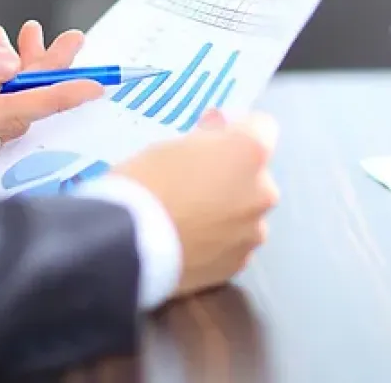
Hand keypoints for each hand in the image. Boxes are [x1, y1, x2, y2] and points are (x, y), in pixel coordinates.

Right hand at [114, 109, 279, 298]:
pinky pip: (234, 243)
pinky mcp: (239, 263)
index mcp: (250, 152)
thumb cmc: (145, 182)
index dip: (236, 131)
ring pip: (246, 212)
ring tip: (189, 220)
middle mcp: (264, 191)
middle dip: (232, 175)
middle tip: (193, 183)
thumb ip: (206, 137)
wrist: (126, 244)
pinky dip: (219, 241)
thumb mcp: (172, 144)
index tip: (211, 139)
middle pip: (255, 175)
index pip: (262, 127)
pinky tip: (190, 243)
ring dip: (227, 211)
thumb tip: (218, 128)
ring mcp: (254, 231)